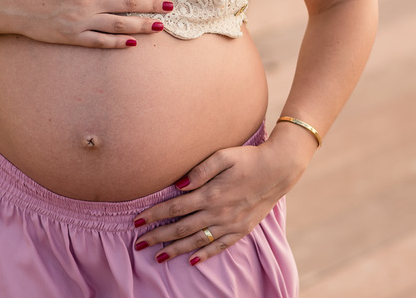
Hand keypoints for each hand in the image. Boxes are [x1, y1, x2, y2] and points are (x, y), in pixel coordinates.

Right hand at [0, 0, 171, 48]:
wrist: (11, 4)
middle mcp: (88, 1)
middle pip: (128, 3)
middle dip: (151, 3)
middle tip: (170, 5)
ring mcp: (81, 21)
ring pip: (119, 25)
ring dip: (142, 25)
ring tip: (158, 25)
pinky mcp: (73, 37)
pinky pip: (100, 42)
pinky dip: (117, 44)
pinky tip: (132, 44)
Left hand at [131, 135, 310, 264]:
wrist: (278, 170)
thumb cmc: (247, 158)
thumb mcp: (222, 156)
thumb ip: (199, 170)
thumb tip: (178, 185)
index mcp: (210, 194)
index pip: (174, 207)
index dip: (154, 215)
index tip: (137, 222)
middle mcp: (218, 213)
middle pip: (181, 228)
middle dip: (158, 237)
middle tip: (139, 244)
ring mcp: (231, 224)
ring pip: (197, 241)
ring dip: (176, 250)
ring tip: (158, 257)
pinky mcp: (242, 230)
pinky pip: (220, 246)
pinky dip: (205, 255)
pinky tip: (192, 261)